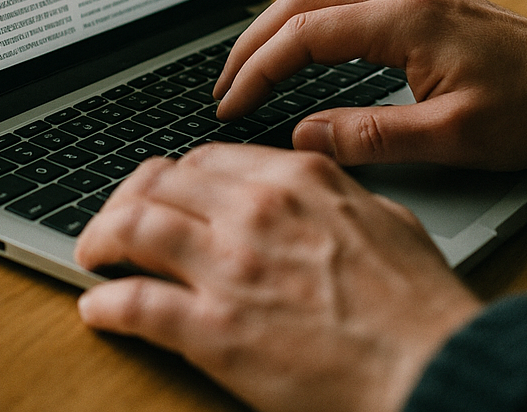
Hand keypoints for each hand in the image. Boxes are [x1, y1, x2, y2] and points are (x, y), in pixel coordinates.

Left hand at [76, 144, 480, 411]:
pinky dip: (107, 302)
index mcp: (295, 177)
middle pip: (160, 183)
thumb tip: (312, 189)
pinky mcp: (215, 329)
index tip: (163, 192)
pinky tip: (97, 307)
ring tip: (90, 251)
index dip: (173, 176)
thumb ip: (334, 193)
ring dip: (101, 236)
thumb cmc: (420, 305)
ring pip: (135, 228)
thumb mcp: (383, 218)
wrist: (436, 369)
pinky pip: (138, 304)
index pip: (205, 159)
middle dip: (126, 197)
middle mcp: (253, 209)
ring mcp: (230, 266)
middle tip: (113, 218)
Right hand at [213, 0, 526, 170]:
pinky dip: (307, 27)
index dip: (258, 68)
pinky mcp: (418, 1)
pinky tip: (298, 55)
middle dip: (252, 42)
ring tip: (248, 72)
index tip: (232, 102)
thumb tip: (304, 138)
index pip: (304, 33)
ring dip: (277, 31)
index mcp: (403, 18)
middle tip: (223, 85)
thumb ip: (370, 135)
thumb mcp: (452, 137)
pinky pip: (344, 3)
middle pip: (299, 1)